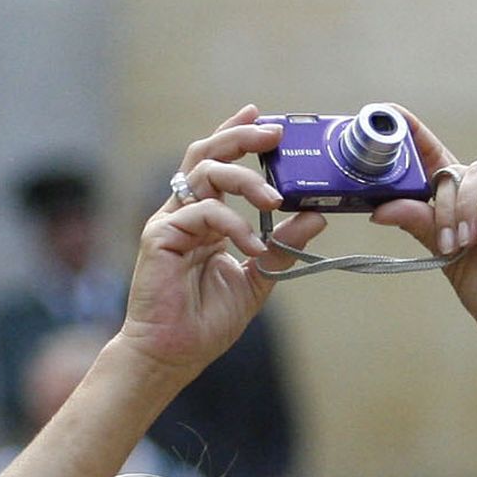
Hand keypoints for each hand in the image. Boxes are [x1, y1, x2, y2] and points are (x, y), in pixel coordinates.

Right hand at [119, 107, 328, 375]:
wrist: (171, 355)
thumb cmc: (204, 323)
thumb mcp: (255, 278)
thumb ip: (282, 246)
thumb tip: (316, 216)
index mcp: (205, 220)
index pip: (218, 165)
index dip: (238, 136)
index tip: (265, 120)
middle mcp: (185, 213)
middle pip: (207, 154)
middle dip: (241, 137)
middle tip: (275, 134)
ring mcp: (170, 222)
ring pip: (204, 173)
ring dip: (244, 179)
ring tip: (274, 198)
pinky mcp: (159, 236)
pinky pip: (202, 212)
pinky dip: (233, 225)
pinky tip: (253, 247)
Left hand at [369, 109, 476, 359]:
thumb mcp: (445, 257)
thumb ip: (421, 225)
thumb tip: (382, 207)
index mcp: (462, 207)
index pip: (438, 162)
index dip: (418, 138)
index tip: (394, 115)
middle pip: (456, 171)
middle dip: (443, 202)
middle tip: (445, 240)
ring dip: (465, 208)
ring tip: (466, 243)